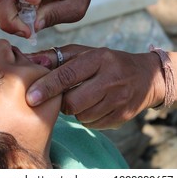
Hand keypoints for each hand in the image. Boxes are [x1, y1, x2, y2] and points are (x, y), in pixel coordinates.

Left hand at [27, 45, 164, 128]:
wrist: (146, 77)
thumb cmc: (109, 63)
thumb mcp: (86, 53)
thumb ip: (57, 56)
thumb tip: (30, 60)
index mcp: (99, 58)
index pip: (68, 74)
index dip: (47, 87)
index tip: (31, 97)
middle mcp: (111, 78)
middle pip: (74, 102)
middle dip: (64, 102)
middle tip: (67, 95)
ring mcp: (119, 99)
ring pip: (82, 116)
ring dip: (77, 110)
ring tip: (85, 98)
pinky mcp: (123, 115)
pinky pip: (93, 124)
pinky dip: (89, 118)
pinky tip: (96, 106)